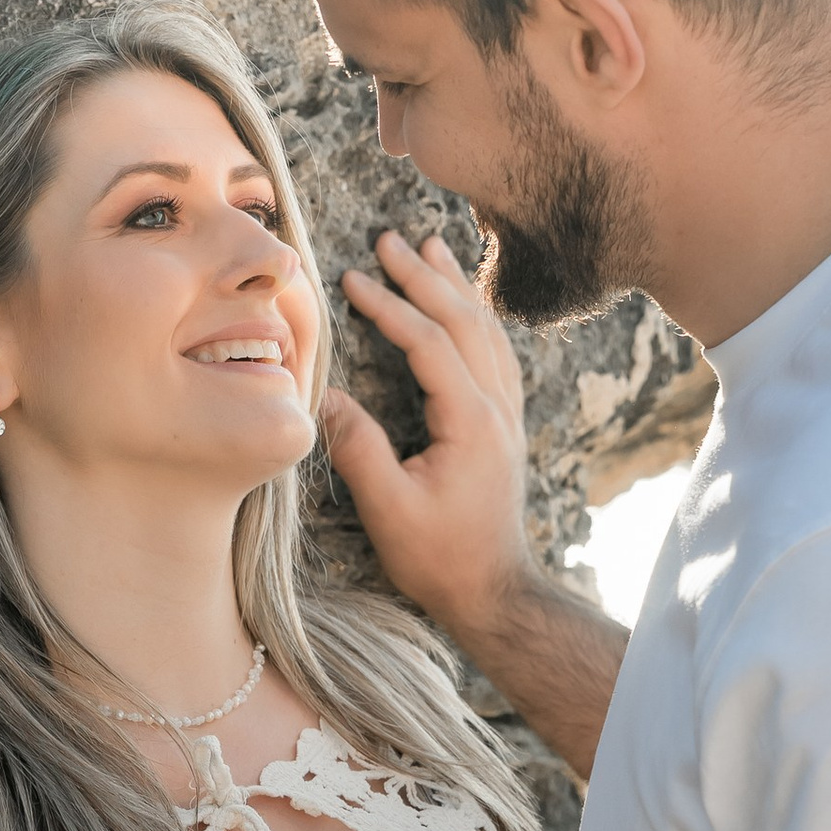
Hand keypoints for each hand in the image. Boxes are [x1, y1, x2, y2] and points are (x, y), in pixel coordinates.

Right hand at [326, 229, 548, 651]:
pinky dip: (476, 317)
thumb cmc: (440, 558)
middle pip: (463, 322)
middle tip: (392, 239)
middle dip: (425, 277)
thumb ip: (358, 449)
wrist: (494, 591)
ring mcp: (507, 415)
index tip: (353, 278)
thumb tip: (324, 396)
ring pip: (486, 332)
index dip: (390, 306)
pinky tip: (464, 305)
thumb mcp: (389, 510)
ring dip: (456, 287)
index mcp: (471, 422)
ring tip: (432, 249)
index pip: (430, 343)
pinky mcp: (504, 426)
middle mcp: (498, 409)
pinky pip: (495, 353)